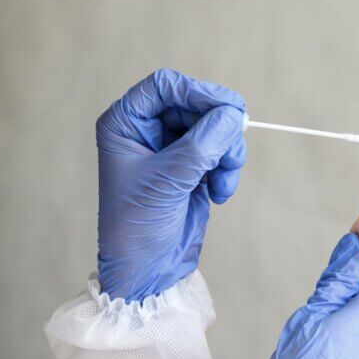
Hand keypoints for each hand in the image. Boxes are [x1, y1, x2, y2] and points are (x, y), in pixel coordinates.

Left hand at [96, 69, 245, 301]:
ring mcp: (171, 149)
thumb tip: (233, 115)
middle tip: (232, 150)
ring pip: (214, 128)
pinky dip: (227, 169)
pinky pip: (221, 152)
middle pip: (195, 105)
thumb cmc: (138, 226)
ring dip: (227, 152)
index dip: (197, 92)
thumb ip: (202, 143)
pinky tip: (219, 193)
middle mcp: (146, 131)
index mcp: (125, 124)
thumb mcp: (168, 180)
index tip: (227, 108)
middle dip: (218, 129)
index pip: (164, 87)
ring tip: (223, 181)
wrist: (146, 271)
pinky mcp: (192, 168)